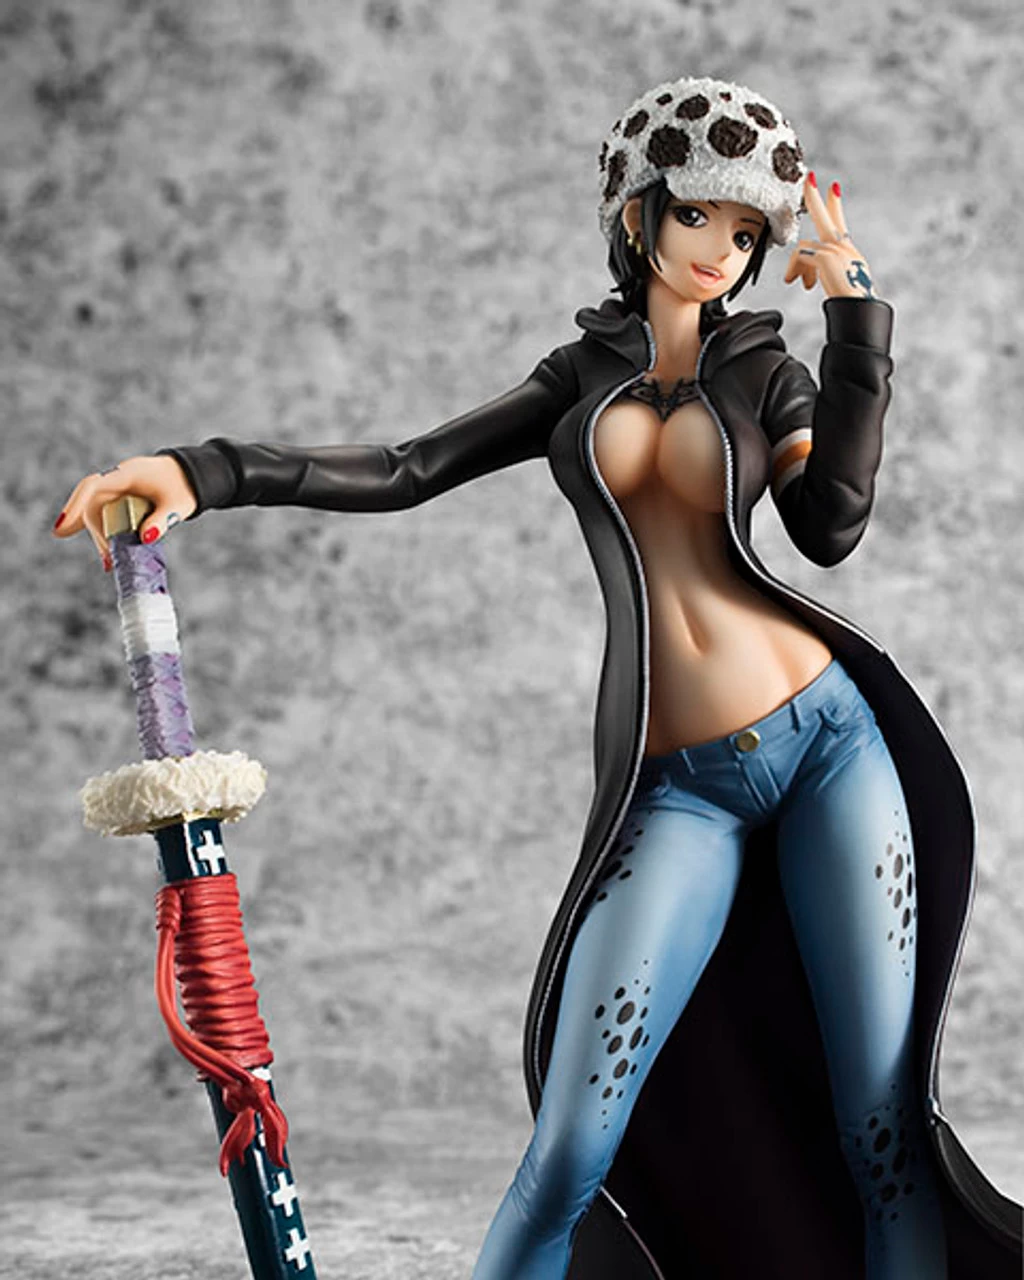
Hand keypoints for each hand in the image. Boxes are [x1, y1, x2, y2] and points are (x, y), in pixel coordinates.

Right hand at [52, 454, 196, 568]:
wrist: (190, 477)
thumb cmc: (184, 487)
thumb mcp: (178, 506)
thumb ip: (162, 520)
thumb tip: (144, 538)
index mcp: (128, 473)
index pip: (93, 487)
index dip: (74, 506)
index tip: (62, 528)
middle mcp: (117, 480)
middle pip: (92, 506)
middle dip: (95, 533)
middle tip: (107, 560)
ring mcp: (117, 490)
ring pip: (97, 514)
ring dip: (101, 538)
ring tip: (111, 563)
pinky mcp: (120, 501)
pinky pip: (106, 517)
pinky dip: (107, 536)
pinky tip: (109, 558)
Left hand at [784, 173, 879, 299]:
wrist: (859, 307)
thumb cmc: (852, 302)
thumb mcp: (842, 284)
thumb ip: (828, 274)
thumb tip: (809, 278)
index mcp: (848, 251)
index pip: (839, 222)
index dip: (835, 204)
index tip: (833, 187)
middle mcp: (843, 246)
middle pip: (826, 215)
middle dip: (815, 196)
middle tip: (810, 178)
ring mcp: (835, 249)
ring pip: (804, 246)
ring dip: (796, 265)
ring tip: (796, 281)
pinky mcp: (825, 255)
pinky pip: (800, 256)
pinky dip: (795, 269)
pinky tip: (801, 283)